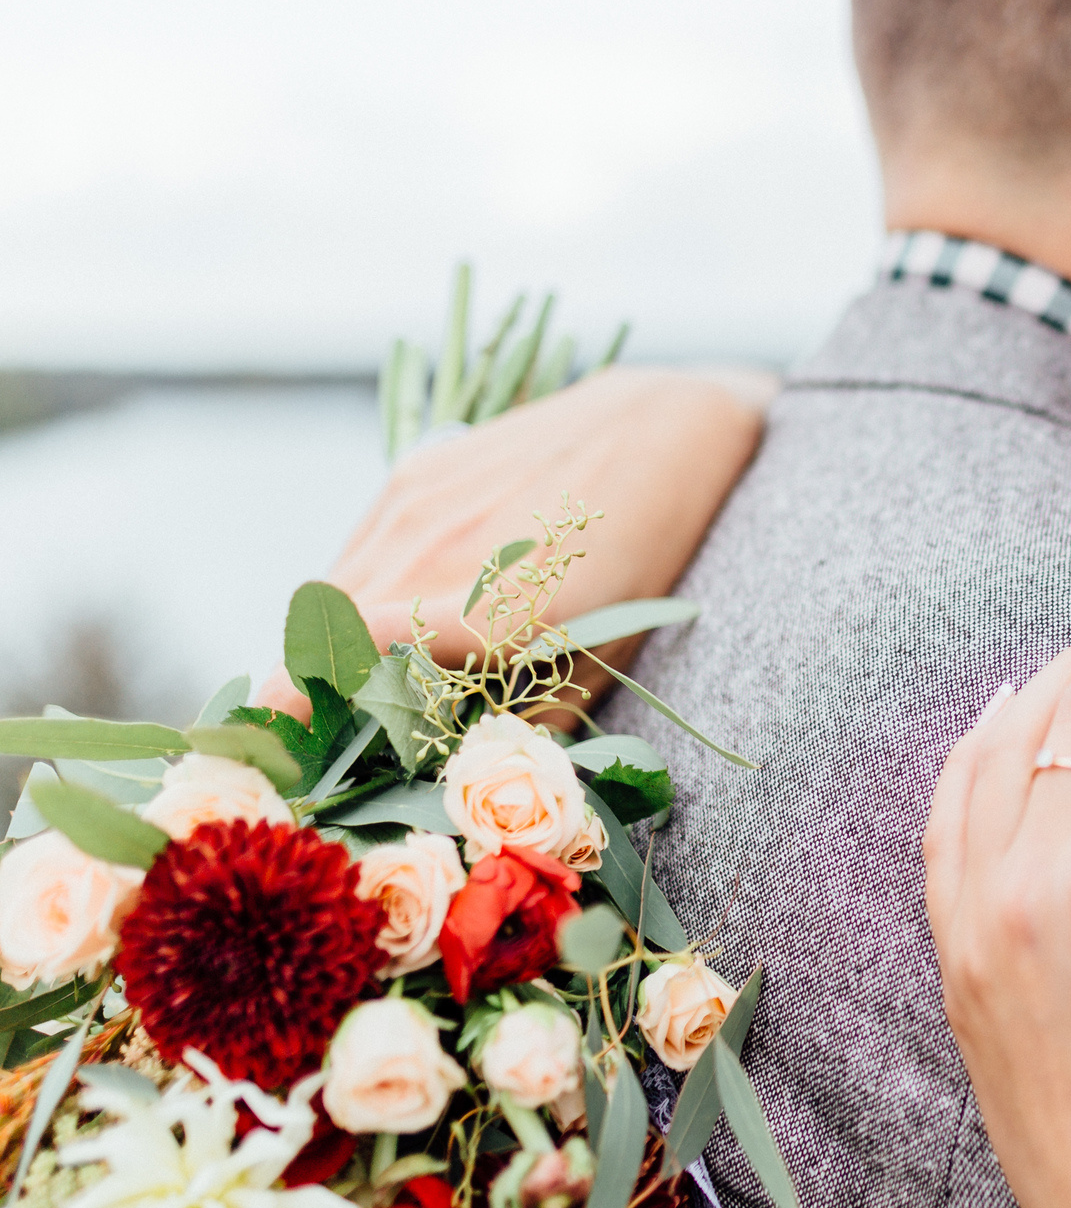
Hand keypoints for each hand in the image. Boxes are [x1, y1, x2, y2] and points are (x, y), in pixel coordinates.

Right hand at [256, 366, 772, 718]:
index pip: (335, 659)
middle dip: (310, 694)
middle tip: (334, 733)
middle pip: (316, 638)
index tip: (273, 753)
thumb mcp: (601, 662)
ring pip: (330, 594)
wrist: (660, 429)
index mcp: (490, 614)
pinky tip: (409, 605)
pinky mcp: (412, 474)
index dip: (284, 711)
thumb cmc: (646, 564)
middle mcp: (436, 556)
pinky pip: (358, 551)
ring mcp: (415, 507)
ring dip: (334, 641)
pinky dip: (364, 591)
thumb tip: (449, 778)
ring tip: (378, 672)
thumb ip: (523, 726)